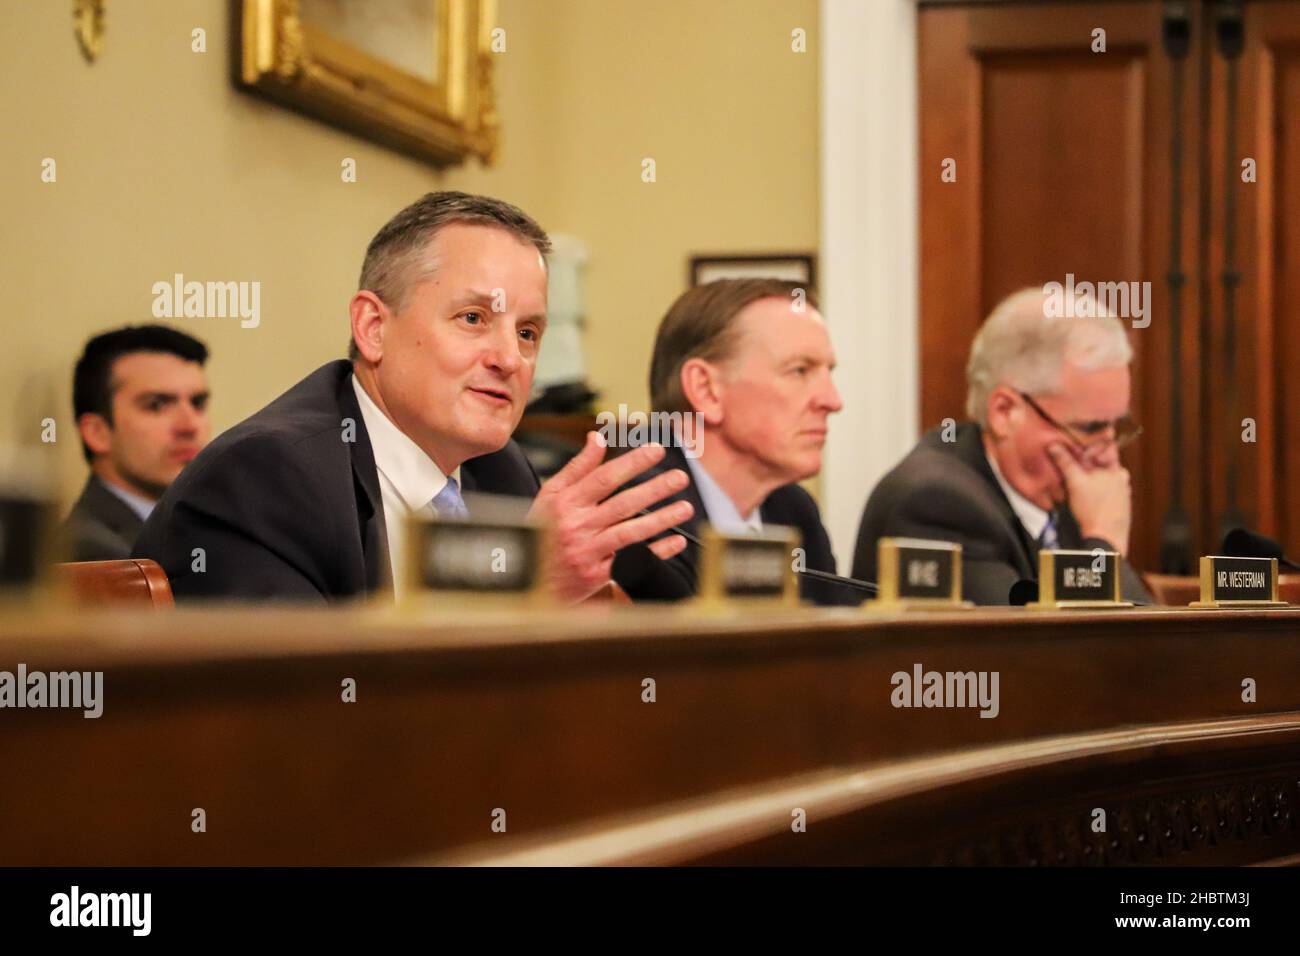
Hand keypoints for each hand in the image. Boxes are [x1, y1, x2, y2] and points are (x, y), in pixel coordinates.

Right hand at [528, 432, 693, 602]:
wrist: (529, 577)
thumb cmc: (541, 531)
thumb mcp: (550, 495)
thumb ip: (577, 467)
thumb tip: (597, 438)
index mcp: (566, 503)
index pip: (604, 478)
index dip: (632, 463)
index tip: (656, 450)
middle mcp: (577, 526)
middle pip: (623, 504)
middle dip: (655, 489)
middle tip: (679, 477)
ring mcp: (587, 552)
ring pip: (631, 532)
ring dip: (662, 519)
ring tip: (685, 507)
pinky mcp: (596, 575)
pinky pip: (632, 560)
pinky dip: (657, 550)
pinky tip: (676, 539)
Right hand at [1046, 443, 1131, 554]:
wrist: (1105, 538)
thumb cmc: (1094, 510)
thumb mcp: (1075, 482)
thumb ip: (1065, 462)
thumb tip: (1054, 446)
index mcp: (1118, 471)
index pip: (1105, 450)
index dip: (1089, 448)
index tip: (1076, 447)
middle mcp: (1123, 481)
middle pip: (1102, 465)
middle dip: (1087, 464)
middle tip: (1072, 465)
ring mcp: (1122, 495)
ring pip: (1103, 480)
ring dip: (1090, 479)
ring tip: (1075, 483)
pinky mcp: (1117, 507)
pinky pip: (1104, 493)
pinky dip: (1094, 491)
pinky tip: (1084, 498)